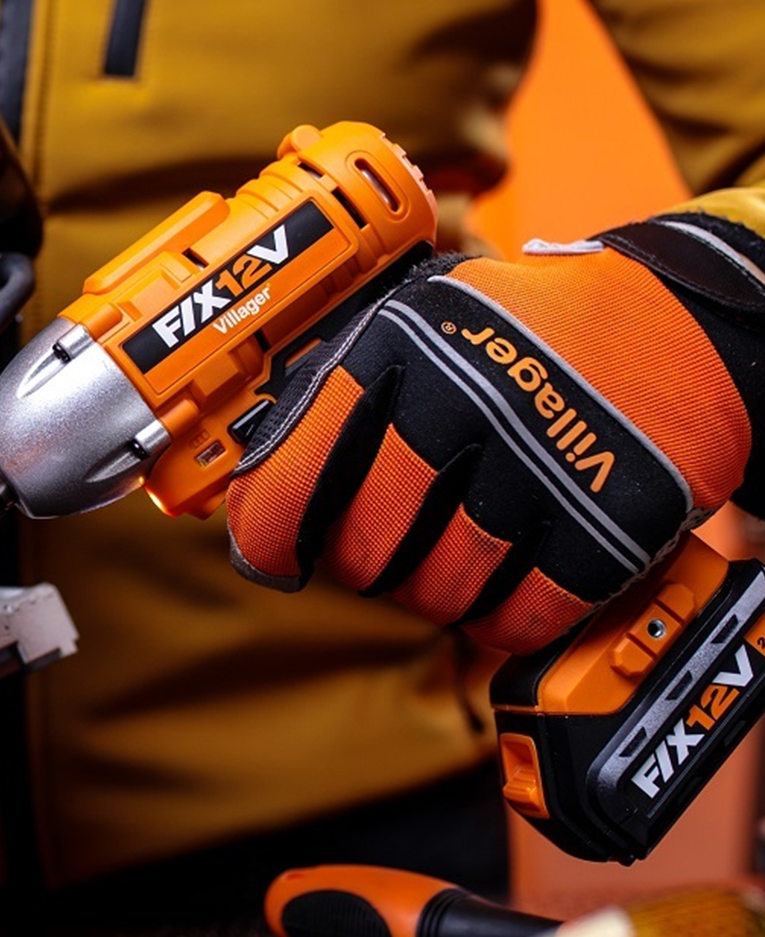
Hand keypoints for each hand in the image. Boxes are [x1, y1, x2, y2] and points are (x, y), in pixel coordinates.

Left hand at [226, 213, 764, 652]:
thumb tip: (260, 472)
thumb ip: (341, 384)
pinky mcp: (612, 522)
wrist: (677, 318)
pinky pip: (518, 619)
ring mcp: (540, 464)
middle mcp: (463, 402)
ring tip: (453, 549)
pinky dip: (502, 618)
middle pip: (364, 549)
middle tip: (379, 545)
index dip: (270, 534)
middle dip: (362, 562)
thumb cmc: (524, 327)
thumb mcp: (419, 317)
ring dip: (435, 590)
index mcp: (399, 348)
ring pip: (438, 593)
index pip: (295, 475)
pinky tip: (504, 580)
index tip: (271, 556)